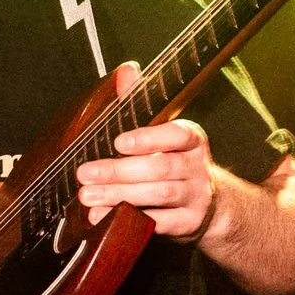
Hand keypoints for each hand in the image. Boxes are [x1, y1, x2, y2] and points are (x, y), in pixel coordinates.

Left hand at [74, 62, 214, 239]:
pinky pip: (161, 223)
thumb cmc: (177, 161)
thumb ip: (140, 102)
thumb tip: (126, 70)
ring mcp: (197, 196)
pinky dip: (131, 221)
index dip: (148, 138)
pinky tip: (104, 218)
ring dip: (120, 196)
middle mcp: (198, 166)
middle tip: (85, 174)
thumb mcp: (163, 131)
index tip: (118, 142)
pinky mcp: (190, 223)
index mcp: (191, 138)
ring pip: (159, 195)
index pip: (176, 135)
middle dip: (118, 171)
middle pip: (160, 167)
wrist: (210, 204)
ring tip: (88, 196)